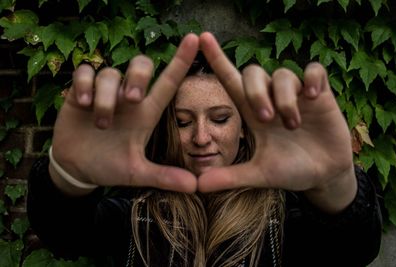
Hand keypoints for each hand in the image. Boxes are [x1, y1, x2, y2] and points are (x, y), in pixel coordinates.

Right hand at [51, 34, 198, 192]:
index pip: (167, 82)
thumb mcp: (137, 173)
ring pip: (111, 73)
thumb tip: (195, 186)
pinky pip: (85, 71)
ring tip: (101, 122)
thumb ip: (164, 176)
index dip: (181, 60)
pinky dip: (84, 85)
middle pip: (141, 64)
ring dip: (106, 96)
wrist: (78, 168)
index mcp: (146, 113)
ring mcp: (105, 92)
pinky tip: (83, 104)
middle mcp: (128, 98)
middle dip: (137, 76)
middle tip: (131, 100)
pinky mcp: (80, 91)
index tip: (194, 39)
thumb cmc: (110, 166)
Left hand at [198, 32, 356, 211]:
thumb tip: (197, 186)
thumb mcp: (259, 174)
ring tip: (293, 125)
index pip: (231, 81)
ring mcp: (296, 95)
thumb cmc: (290, 170)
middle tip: (267, 120)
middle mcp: (271, 99)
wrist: (323, 175)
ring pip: (282, 74)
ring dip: (284, 99)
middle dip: (257, 93)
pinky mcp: (320, 94)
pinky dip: (311, 80)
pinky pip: (314, 70)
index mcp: (253, 114)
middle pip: (253, 72)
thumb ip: (230, 176)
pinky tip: (313, 98)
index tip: (203, 40)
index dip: (217, 60)